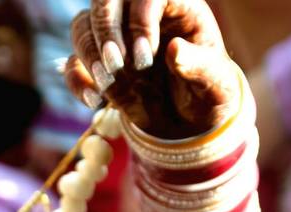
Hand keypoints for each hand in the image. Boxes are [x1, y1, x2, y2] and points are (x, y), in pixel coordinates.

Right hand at [65, 0, 241, 138]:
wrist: (191, 121)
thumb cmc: (209, 93)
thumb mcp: (218, 84)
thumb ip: (201, 67)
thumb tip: (175, 50)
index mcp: (175, 6)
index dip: (140, 19)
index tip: (144, 58)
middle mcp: (140, 15)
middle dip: (105, 30)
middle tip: (115, 65)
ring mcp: (116, 38)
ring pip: (83, 25)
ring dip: (88, 53)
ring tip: (106, 84)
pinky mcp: (98, 65)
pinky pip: (73, 62)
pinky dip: (77, 81)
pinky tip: (94, 101)